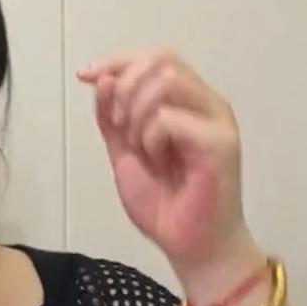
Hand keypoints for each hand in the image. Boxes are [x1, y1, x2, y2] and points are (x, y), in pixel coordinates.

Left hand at [77, 49, 249, 274]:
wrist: (190, 247)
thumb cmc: (164, 204)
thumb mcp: (124, 153)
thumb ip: (111, 117)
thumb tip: (101, 77)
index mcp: (187, 103)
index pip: (155, 58)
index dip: (117, 60)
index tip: (86, 75)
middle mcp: (207, 104)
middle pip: (162, 60)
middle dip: (126, 87)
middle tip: (120, 125)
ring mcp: (217, 121)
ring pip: (167, 81)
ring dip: (138, 111)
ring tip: (141, 146)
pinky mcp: (220, 143)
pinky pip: (169, 118)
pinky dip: (151, 137)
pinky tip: (158, 162)